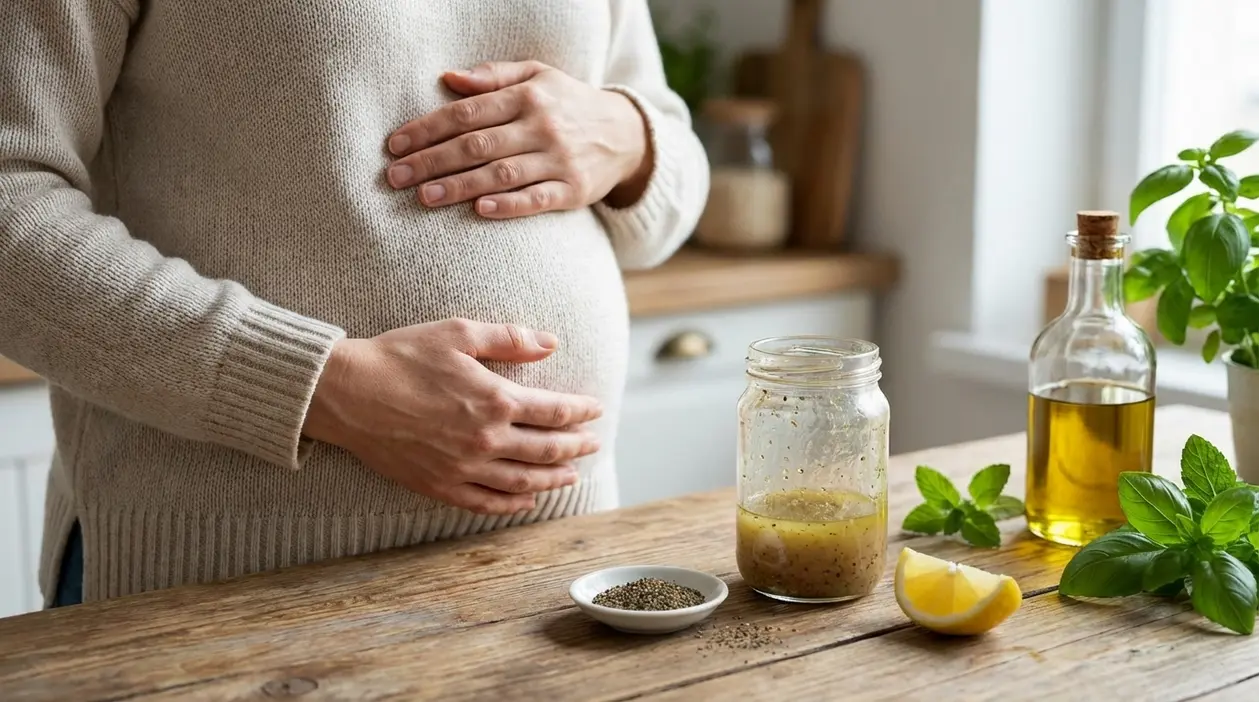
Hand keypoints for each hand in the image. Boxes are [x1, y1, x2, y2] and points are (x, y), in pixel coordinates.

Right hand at [304, 319, 603, 514]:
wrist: (347, 393)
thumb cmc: (401, 356)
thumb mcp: (459, 333)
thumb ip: (510, 339)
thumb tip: (551, 343)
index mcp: (495, 400)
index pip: (555, 411)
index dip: (580, 412)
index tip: (595, 410)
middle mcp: (486, 440)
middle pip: (546, 450)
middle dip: (575, 447)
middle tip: (592, 444)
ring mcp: (463, 468)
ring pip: (523, 482)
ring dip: (553, 478)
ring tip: (571, 475)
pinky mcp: (439, 486)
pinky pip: (486, 503)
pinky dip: (512, 504)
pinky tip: (526, 500)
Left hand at [385, 60, 653, 218]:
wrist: (626, 135)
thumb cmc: (568, 104)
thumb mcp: (538, 76)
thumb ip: (493, 77)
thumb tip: (448, 79)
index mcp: (528, 96)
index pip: (467, 112)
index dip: (427, 128)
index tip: (395, 145)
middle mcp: (543, 126)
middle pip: (477, 145)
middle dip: (432, 161)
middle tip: (396, 177)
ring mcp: (559, 160)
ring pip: (501, 174)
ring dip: (460, 186)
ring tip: (424, 197)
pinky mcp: (573, 191)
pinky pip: (536, 200)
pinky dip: (509, 206)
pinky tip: (480, 211)